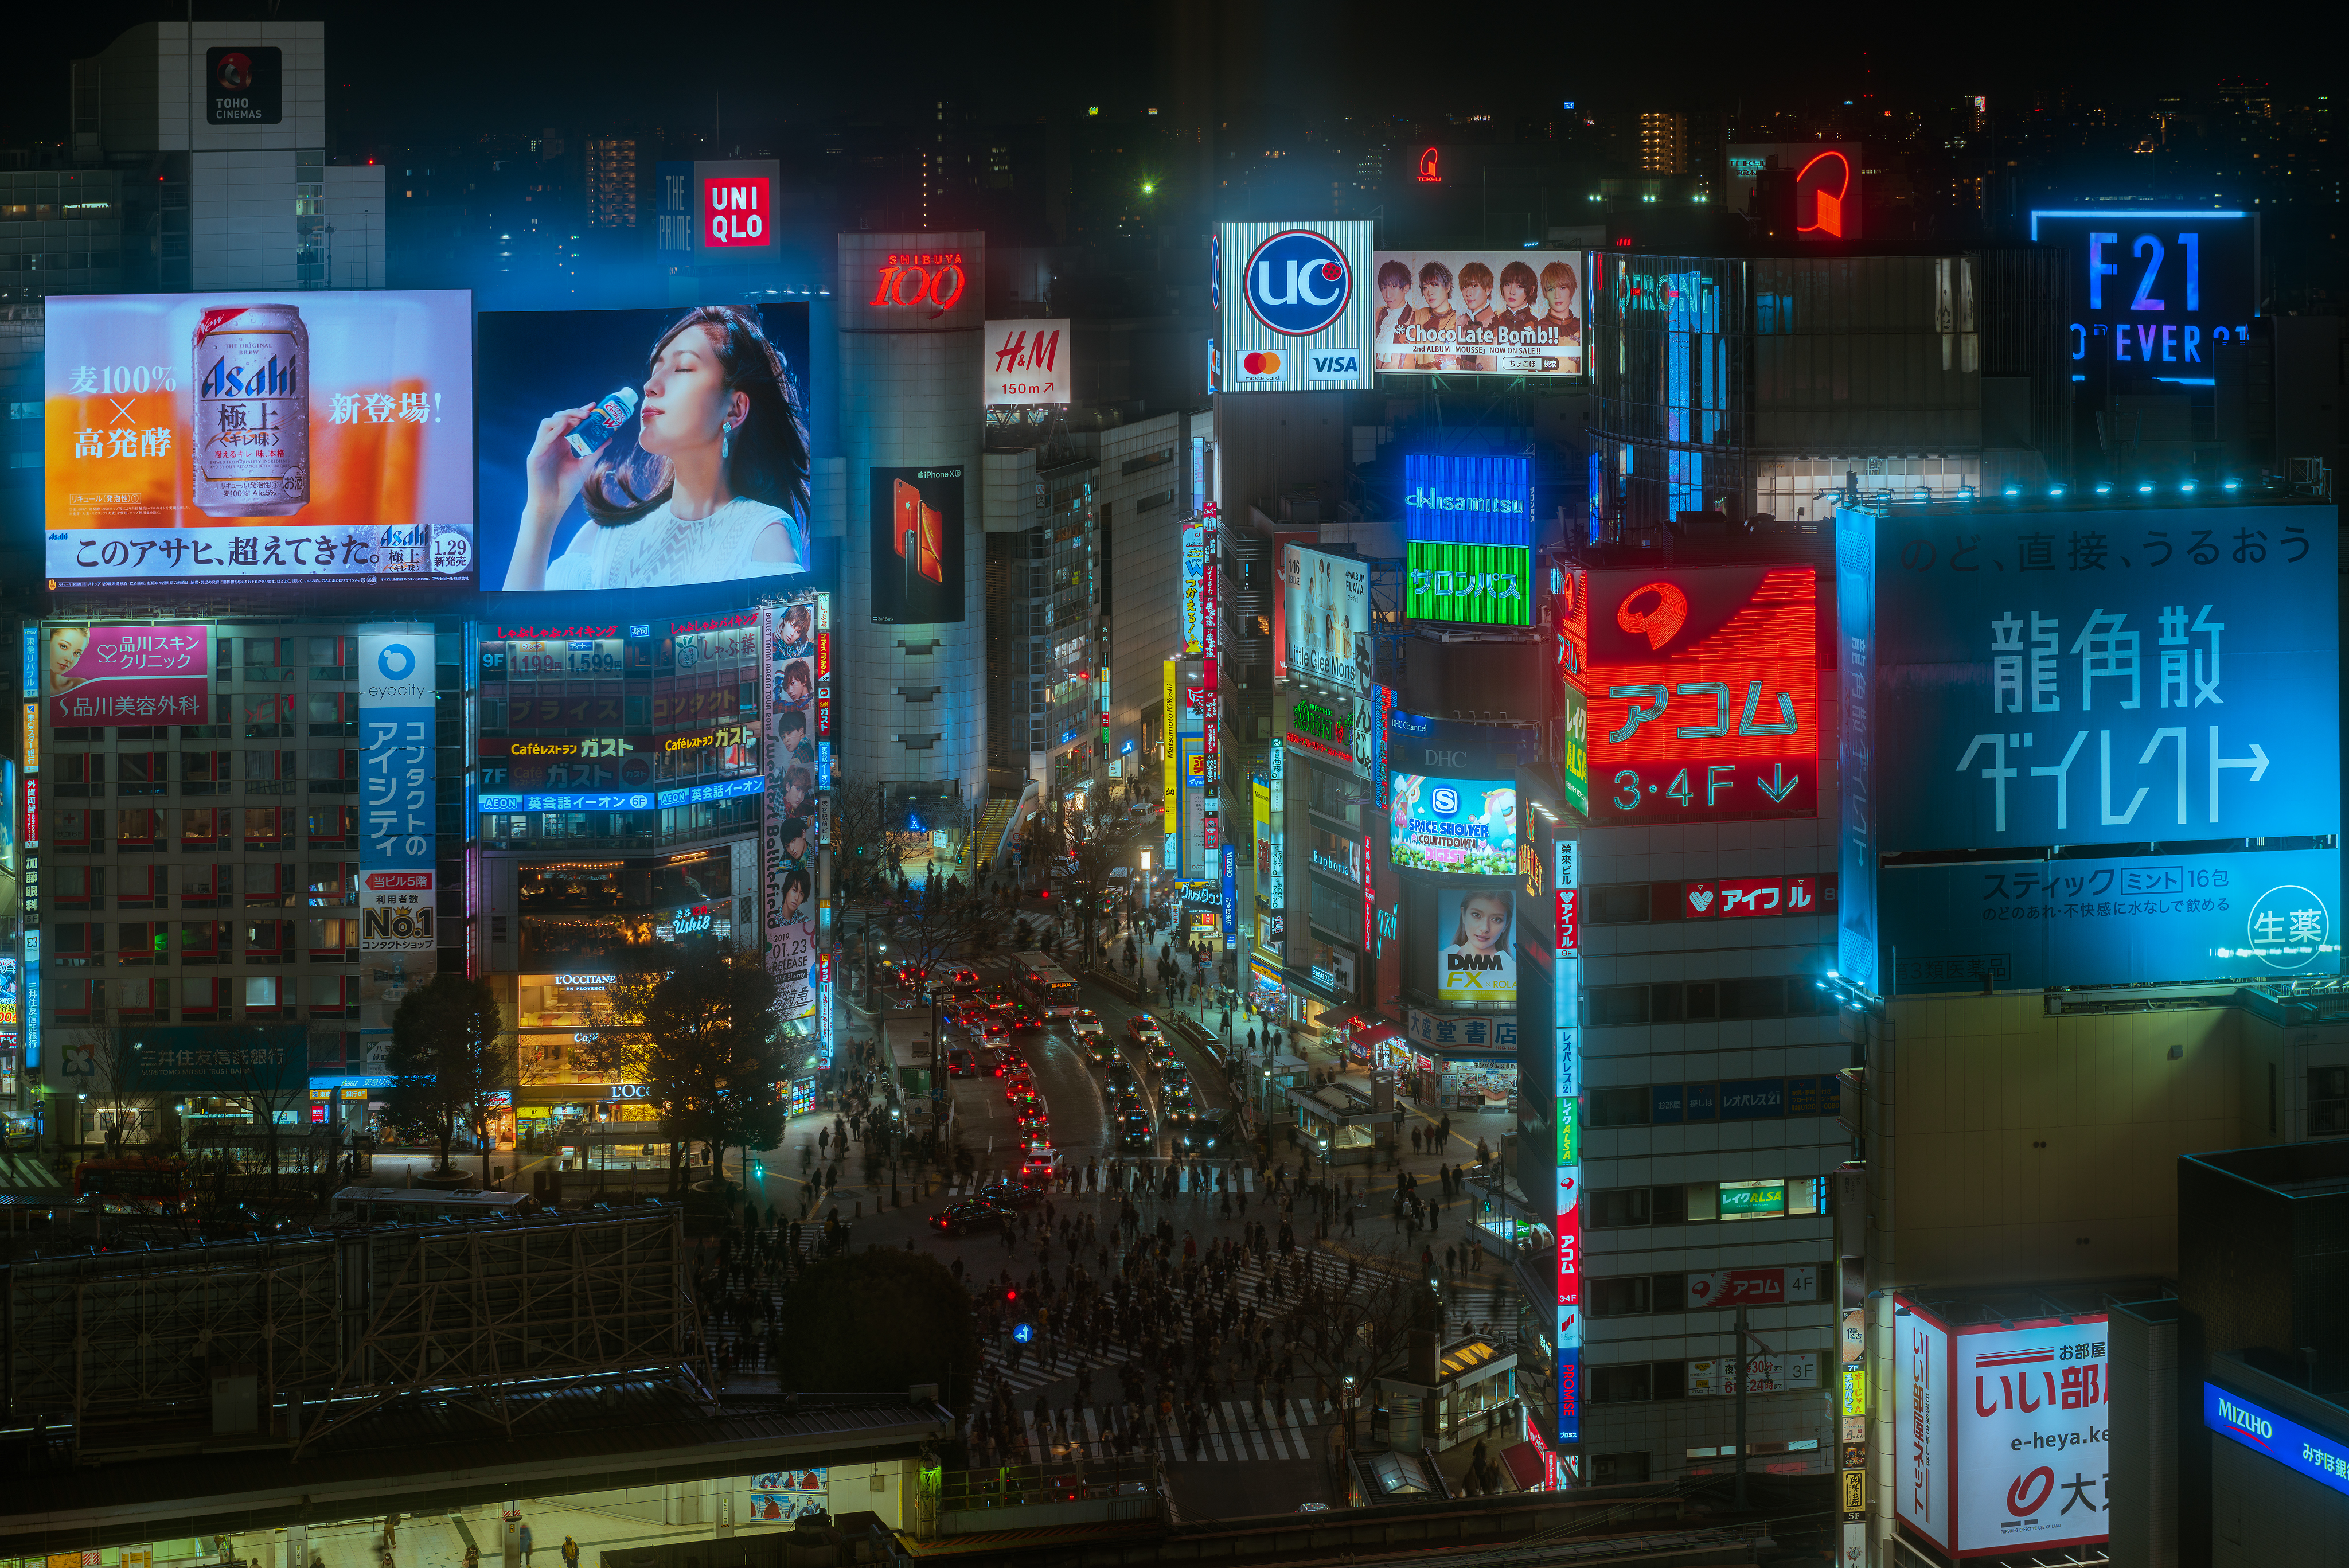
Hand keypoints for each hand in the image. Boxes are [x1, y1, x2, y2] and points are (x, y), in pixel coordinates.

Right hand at [505, 406, 601, 590]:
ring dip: (563, 418)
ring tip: (578, 418)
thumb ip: (594, 451)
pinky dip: (553, 430)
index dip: (580, 413)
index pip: (569, 422)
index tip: (594, 407)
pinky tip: (564, 427)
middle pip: (558, 419)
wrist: (553, 504)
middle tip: (588, 411)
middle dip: (573, 412)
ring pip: (547, 424)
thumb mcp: (585, 466)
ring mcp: (541, 448)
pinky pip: (542, 438)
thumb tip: (609, 438)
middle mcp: (550, 443)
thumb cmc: (566, 487)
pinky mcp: (534, 456)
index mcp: (561, 444)